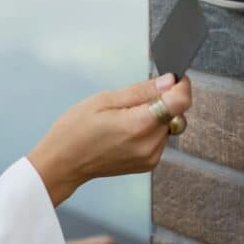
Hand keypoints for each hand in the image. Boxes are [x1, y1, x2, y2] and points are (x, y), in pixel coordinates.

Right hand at [27, 73, 191, 205]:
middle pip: (176, 113)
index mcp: (138, 125)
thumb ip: (140, 91)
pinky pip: (160, 139)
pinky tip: (126, 131)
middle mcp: (149, 144)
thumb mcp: (103, 100)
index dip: (180, 86)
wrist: (62, 163)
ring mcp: (150, 157)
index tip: (171, 79)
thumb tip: (169, 81)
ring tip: (124, 119)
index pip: (180, 102)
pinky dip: (149, 130)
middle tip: (131, 101)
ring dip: (156, 117)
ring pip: (169, 126)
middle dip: (162, 101)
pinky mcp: (148, 164)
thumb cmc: (74, 130)